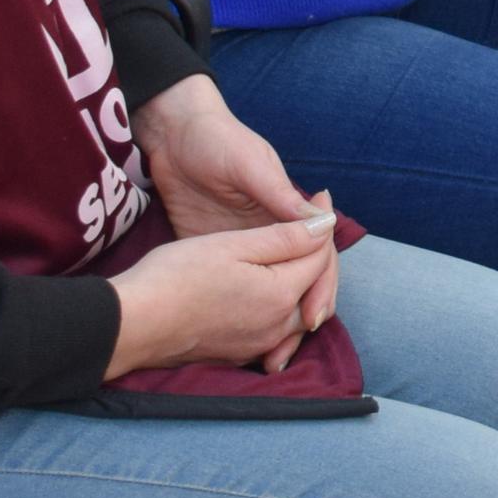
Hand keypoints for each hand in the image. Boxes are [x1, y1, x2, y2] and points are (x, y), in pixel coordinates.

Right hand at [105, 200, 337, 376]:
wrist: (132, 324)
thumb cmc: (176, 276)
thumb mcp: (233, 245)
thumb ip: (286, 237)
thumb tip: (328, 225)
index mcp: (281, 295)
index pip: (320, 258)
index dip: (321, 225)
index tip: (319, 196)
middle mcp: (277, 328)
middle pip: (315, 287)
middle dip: (317, 256)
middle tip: (306, 223)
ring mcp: (256, 346)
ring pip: (297, 312)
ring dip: (301, 284)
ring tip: (290, 251)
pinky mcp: (236, 354)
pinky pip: (275, 332)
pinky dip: (280, 308)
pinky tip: (267, 290)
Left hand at [131, 77, 338, 341]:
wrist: (172, 136)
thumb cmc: (218, 141)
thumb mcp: (250, 165)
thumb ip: (281, 195)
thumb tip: (324, 223)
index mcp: (287, 212)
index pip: (316, 255)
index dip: (320, 286)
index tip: (314, 316)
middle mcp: (270, 234)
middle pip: (298, 280)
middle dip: (300, 316)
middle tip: (287, 353)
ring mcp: (243, 247)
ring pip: (270, 292)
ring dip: (275, 325)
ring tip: (270, 361)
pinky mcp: (214, 255)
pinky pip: (237, 290)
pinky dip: (244, 317)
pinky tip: (240, 343)